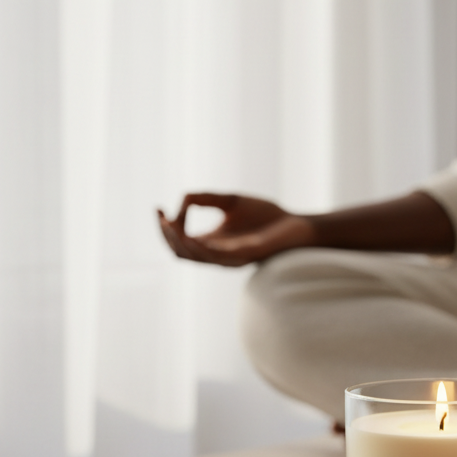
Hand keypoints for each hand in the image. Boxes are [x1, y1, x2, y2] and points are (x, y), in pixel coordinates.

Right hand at [157, 193, 313, 266]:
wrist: (298, 225)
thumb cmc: (267, 216)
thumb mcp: (230, 201)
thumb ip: (206, 199)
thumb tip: (182, 200)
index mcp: (213, 243)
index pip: (180, 242)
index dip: (165, 228)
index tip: (159, 207)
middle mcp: (218, 254)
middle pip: (181, 253)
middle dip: (167, 235)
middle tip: (163, 216)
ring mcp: (231, 258)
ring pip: (195, 257)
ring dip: (179, 241)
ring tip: (172, 223)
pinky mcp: (246, 255)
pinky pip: (218, 256)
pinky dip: (201, 246)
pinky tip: (193, 233)